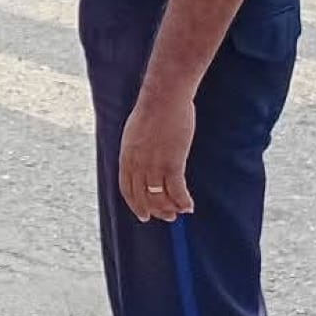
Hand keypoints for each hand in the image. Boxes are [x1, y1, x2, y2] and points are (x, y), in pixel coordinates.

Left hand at [119, 95, 195, 222]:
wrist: (164, 97)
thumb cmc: (152, 111)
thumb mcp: (134, 134)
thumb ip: (136, 152)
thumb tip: (143, 167)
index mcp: (126, 156)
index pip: (127, 190)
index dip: (136, 205)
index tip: (144, 215)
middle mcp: (137, 164)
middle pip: (143, 198)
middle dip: (156, 211)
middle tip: (168, 217)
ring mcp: (154, 165)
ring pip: (160, 198)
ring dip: (171, 209)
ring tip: (180, 211)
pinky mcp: (172, 163)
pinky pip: (177, 191)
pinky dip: (183, 201)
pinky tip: (189, 205)